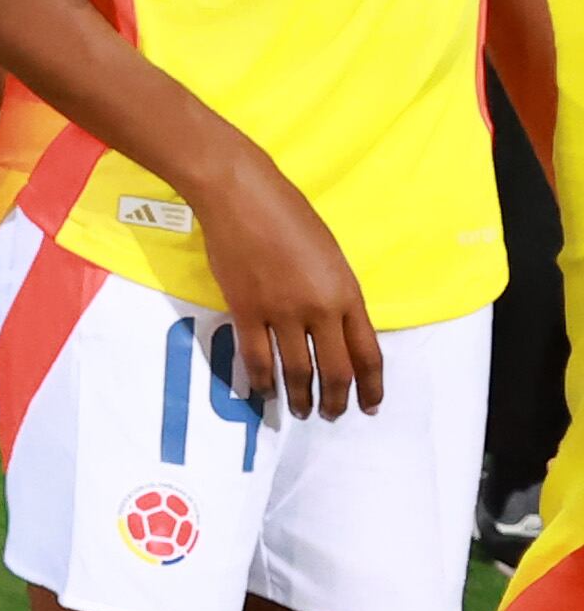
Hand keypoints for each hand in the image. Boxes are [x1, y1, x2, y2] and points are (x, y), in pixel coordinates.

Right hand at [191, 149, 384, 417]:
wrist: (240, 195)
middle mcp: (319, 309)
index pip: (368, 354)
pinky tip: (264, 391)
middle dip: (336, 400)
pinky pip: (257, 357)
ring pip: (297, 371)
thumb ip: (336, 294)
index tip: (369, 406)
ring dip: (300, 397)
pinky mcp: (245, 310)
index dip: (371, 386)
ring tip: (300, 411)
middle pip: (335, 370)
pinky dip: (263, 380)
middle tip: (331, 415)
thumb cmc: (289, 215)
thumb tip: (333, 328)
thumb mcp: (330, 255)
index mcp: (346, 294)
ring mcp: (281, 312)